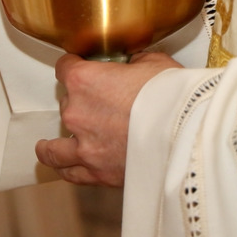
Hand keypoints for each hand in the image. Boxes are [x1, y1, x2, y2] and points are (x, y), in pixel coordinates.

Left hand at [35, 52, 181, 186]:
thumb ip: (133, 63)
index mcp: (84, 80)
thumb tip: (133, 65)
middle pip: (66, 103)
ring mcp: (83, 145)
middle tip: (98, 107)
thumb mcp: (153, 63)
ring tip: (46, 146)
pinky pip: (70, 173)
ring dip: (50, 145)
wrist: (189, 133)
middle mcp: (76, 112)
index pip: (65, 68)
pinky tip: (62, 168)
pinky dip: (65, 169)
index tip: (77, 68)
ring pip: (53, 147)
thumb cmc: (174, 96)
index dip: (73, 66)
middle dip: (80, 103)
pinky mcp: (97, 172)